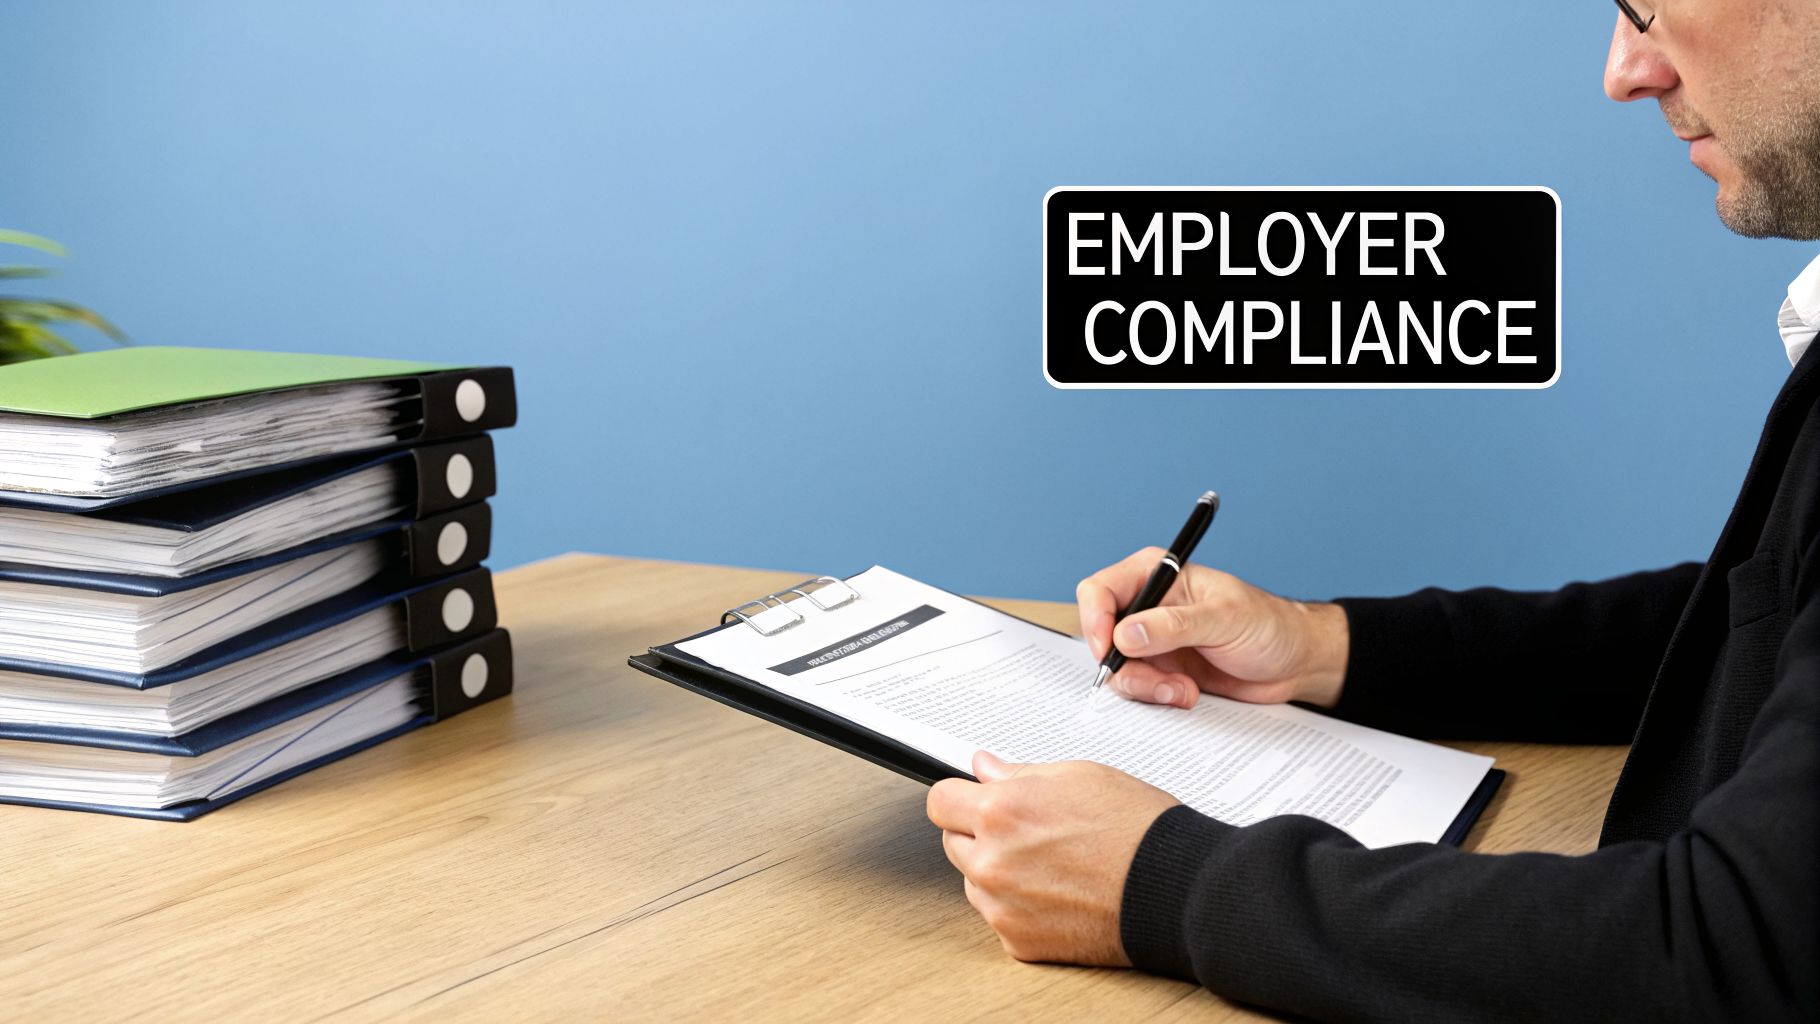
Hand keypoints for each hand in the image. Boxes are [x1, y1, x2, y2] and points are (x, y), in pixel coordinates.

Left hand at [926, 750, 1179, 965]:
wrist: (1174, 888)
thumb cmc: (1137, 828)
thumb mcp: (1079, 776)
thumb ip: (1020, 773)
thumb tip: (986, 768)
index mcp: (1002, 812)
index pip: (940, 801)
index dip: (959, 798)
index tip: (971, 800)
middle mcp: (993, 861)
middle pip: (954, 842)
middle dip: (980, 833)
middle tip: (1026, 831)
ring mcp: (1002, 906)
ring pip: (974, 881)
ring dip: (997, 871)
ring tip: (1049, 863)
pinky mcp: (1018, 941)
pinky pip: (999, 916)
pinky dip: (1018, 907)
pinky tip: (1056, 893)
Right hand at [1077, 548, 1349, 709]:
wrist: (1294, 663)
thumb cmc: (1268, 625)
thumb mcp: (1224, 619)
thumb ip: (1173, 625)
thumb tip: (1125, 635)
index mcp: (1156, 575)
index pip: (1100, 591)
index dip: (1094, 620)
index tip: (1109, 650)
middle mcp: (1147, 607)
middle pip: (1102, 637)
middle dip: (1126, 667)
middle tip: (1160, 683)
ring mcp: (1152, 642)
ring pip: (1118, 669)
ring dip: (1147, 687)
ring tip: (1184, 690)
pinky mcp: (1162, 671)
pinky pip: (1138, 689)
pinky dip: (1157, 698)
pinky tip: (1187, 694)